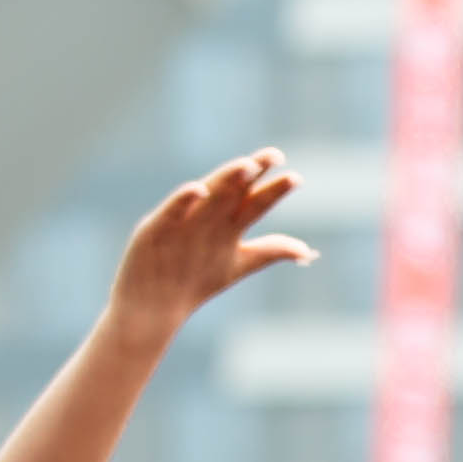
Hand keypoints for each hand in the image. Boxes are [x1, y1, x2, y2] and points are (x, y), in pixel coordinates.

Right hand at [105, 149, 312, 333]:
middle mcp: (208, 217)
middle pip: (234, 191)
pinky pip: (173, 211)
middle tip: (275, 156)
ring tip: (246, 165)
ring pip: (209, 196)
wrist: (155, 305)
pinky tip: (198, 190)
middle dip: (252, 173)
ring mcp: (183, 222)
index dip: (273, 188)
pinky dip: (185, 200)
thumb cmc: (197, 281)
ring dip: (227, 180)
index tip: (295, 177)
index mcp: (227, 224)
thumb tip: (307, 252)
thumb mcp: (239, 264)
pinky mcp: (157, 229)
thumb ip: (270, 251)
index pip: (254, 200)